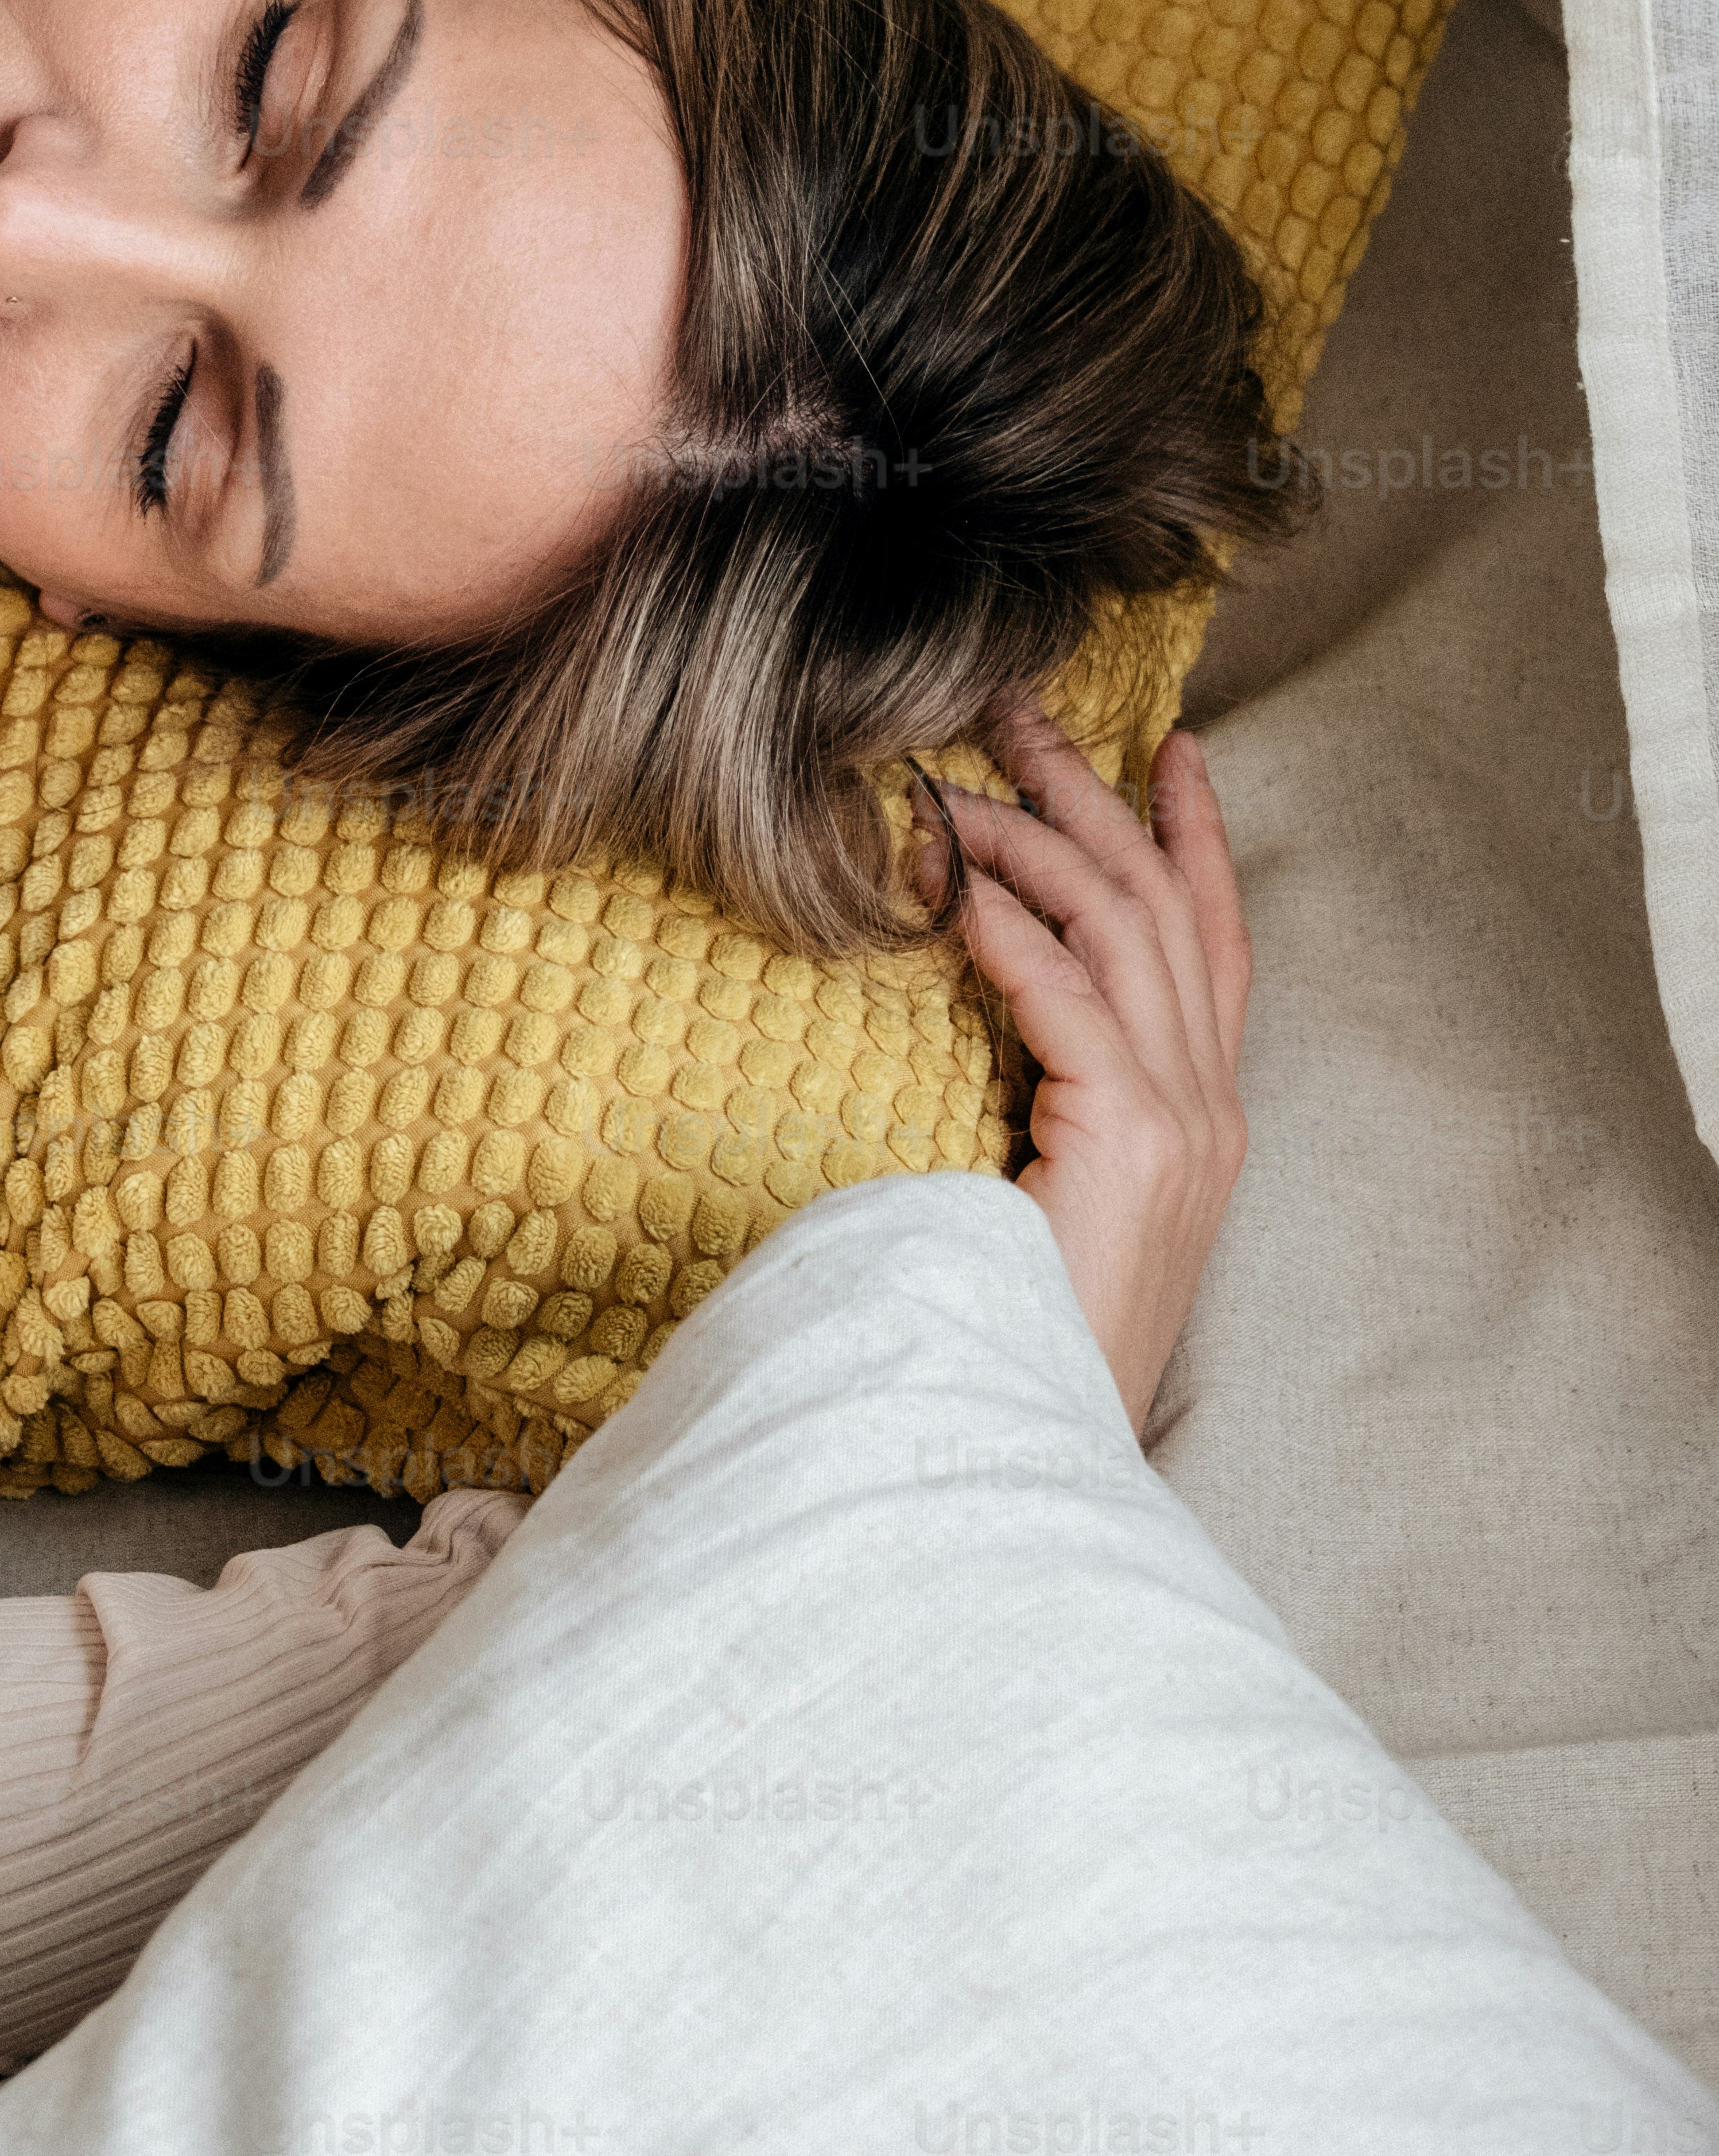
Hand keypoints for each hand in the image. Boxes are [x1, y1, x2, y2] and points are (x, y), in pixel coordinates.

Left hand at [909, 696, 1251, 1433]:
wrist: (1041, 1444)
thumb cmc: (1018, 1326)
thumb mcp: (1054, 1195)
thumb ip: (1052, 1103)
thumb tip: (982, 1010)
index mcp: (1203, 1122)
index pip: (1215, 944)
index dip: (1195, 839)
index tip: (1169, 750)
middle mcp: (1211, 1110)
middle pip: (1166, 906)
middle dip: (1099, 795)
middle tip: (1026, 712)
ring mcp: (1184, 1124)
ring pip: (1120, 925)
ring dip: (1036, 832)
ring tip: (957, 776)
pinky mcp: (1136, 1142)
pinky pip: (1064, 989)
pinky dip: (999, 917)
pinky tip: (940, 874)